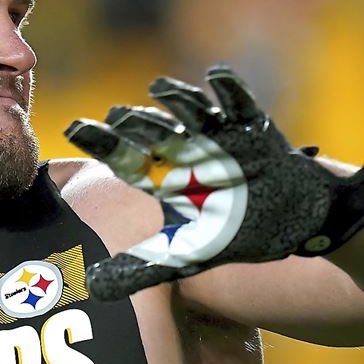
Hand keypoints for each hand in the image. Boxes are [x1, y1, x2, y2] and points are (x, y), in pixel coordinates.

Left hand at [64, 65, 363, 300]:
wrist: (290, 220)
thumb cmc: (231, 231)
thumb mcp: (185, 254)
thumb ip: (141, 267)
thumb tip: (91, 287)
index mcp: (162, 177)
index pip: (123, 157)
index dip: (99, 141)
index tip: (73, 128)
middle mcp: (183, 152)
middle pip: (154, 132)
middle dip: (136, 123)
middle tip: (116, 116)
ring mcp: (218, 137)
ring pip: (191, 113)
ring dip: (176, 100)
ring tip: (158, 89)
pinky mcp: (253, 130)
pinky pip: (240, 105)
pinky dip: (230, 90)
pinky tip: (216, 77)